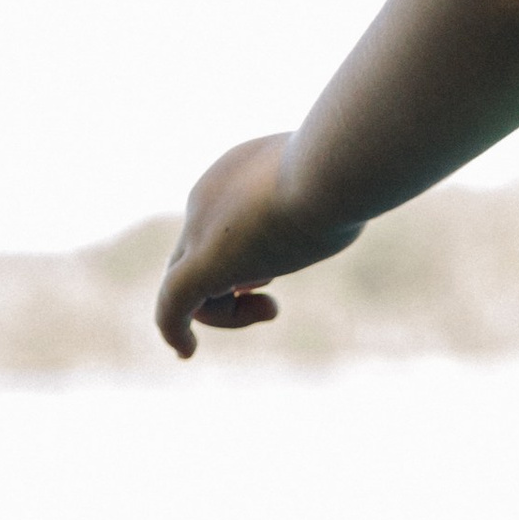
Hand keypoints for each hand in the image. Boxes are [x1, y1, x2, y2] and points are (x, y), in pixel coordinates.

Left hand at [153, 136, 360, 358]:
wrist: (334, 167)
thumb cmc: (347, 177)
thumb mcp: (333, 191)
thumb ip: (319, 209)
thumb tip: (326, 223)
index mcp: (235, 174)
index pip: (223, 227)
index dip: (247, 263)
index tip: (272, 277)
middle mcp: (208, 199)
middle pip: (199, 256)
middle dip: (233, 287)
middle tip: (270, 298)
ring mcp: (202, 229)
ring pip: (186, 285)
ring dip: (227, 314)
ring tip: (270, 309)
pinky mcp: (205, 263)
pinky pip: (171, 304)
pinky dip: (173, 329)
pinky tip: (185, 351)